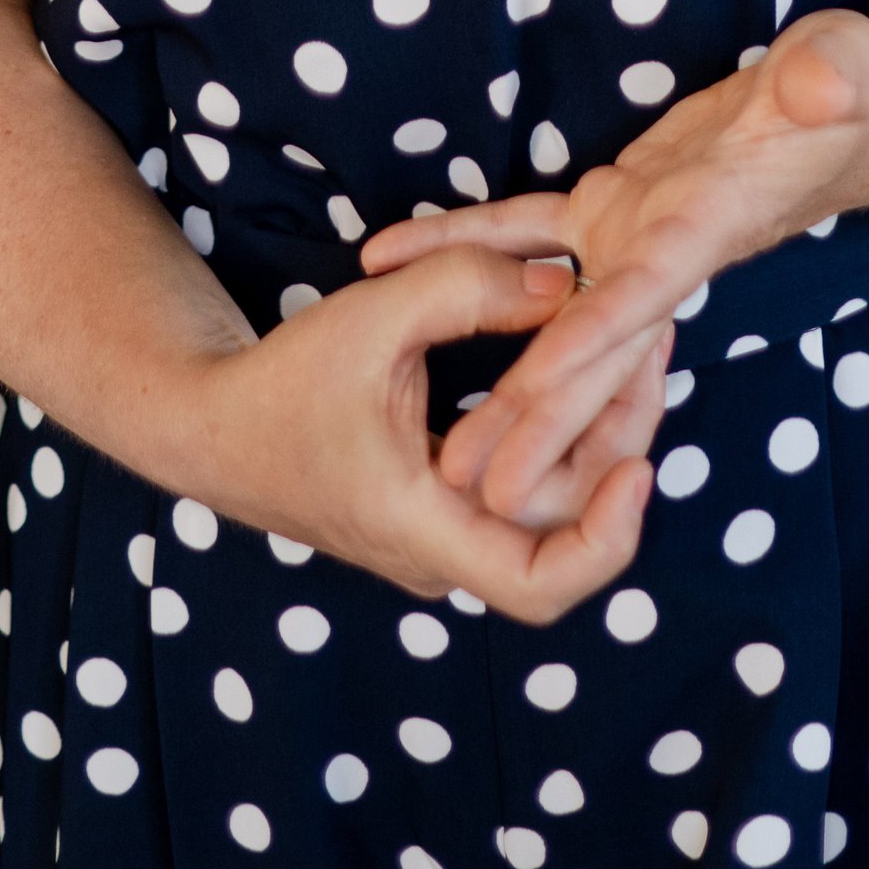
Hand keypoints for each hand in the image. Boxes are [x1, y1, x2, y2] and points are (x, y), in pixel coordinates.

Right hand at [167, 241, 659, 624]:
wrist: (213, 423)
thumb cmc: (284, 381)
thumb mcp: (374, 317)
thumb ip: (467, 289)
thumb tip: (564, 281)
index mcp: (425, 528)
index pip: (541, 587)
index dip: (609, 539)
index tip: (642, 466)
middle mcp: (444, 548)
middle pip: (565, 526)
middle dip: (621, 440)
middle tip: (656, 348)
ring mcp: (444, 534)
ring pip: (549, 502)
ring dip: (595, 428)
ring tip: (633, 343)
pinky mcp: (442, 505)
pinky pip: (521, 481)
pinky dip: (556, 426)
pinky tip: (578, 361)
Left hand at [359, 10, 868, 525]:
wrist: (864, 115)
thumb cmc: (866, 91)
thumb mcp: (858, 71)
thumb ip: (839, 79)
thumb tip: (828, 85)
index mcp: (708, 228)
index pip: (636, 299)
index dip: (579, 355)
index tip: (522, 419)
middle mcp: (664, 252)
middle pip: (587, 345)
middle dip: (530, 416)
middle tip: (457, 480)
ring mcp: (634, 233)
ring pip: (547, 308)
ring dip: (493, 366)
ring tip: (427, 428)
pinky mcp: (616, 201)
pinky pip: (525, 229)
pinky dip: (460, 240)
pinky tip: (391, 254)